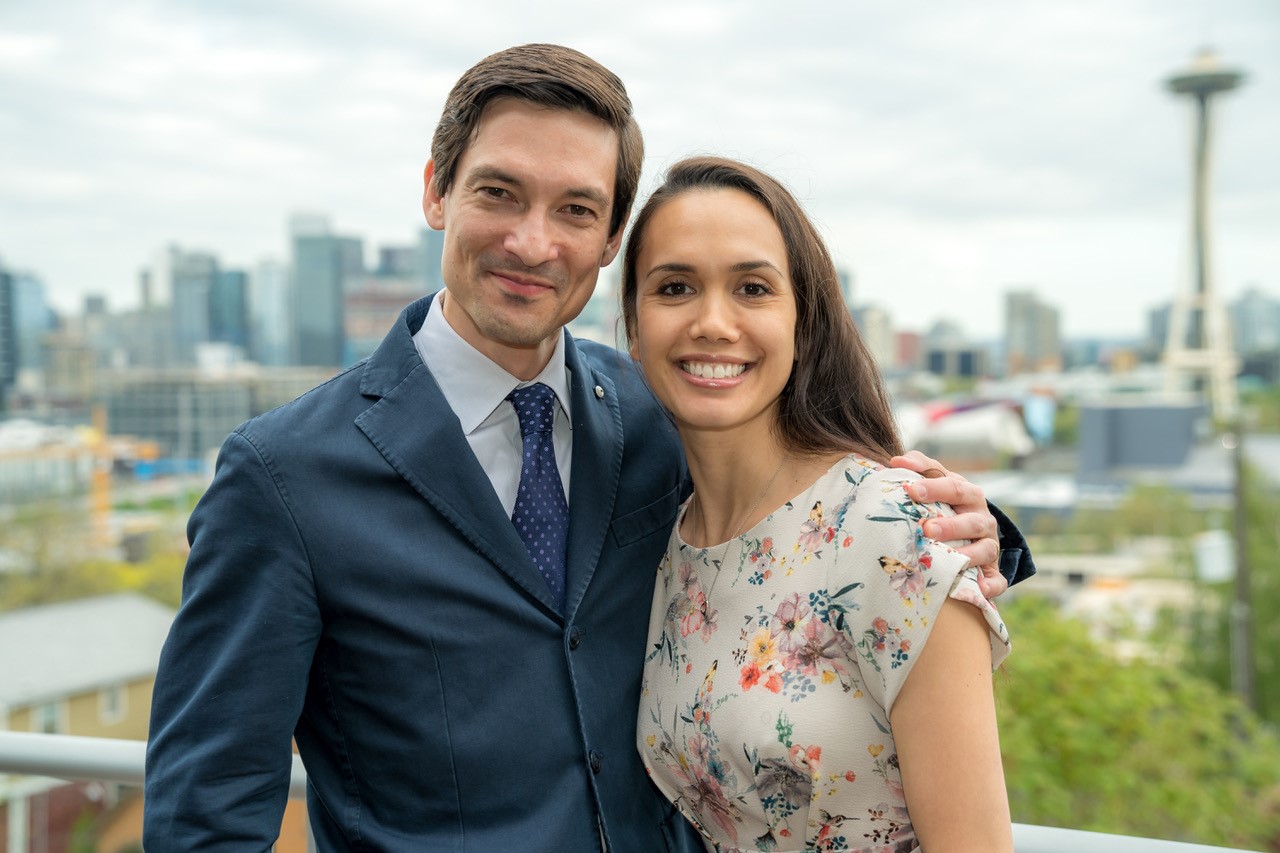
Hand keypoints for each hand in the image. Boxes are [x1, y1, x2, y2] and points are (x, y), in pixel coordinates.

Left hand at [890, 450, 1007, 599]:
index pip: (954, 488)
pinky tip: (981, 591)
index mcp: (969, 495)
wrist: (973, 528)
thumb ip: (920, 467)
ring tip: (950, 560)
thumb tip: (896, 460)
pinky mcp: (993, 570)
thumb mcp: (937, 481)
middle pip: (971, 521)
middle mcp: (982, 519)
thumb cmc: (947, 503)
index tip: (910, 490)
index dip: (934, 488)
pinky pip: (997, 580)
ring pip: (985, 550)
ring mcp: (990, 545)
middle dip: (950, 526)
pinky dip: (992, 586)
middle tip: (927, 529)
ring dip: (969, 555)